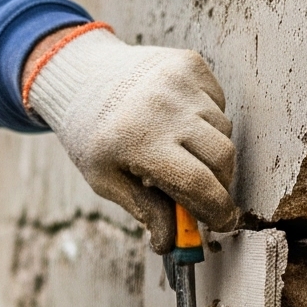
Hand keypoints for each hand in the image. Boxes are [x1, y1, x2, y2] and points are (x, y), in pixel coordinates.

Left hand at [24, 26, 241, 251]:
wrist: (82, 76)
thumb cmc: (92, 134)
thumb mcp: (106, 179)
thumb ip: (145, 210)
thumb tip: (172, 243)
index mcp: (139, 141)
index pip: (198, 184)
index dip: (217, 210)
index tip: (223, 222)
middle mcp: (164, 107)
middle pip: (222, 158)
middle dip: (221, 183)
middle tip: (208, 194)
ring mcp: (180, 81)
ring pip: (224, 130)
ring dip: (211, 150)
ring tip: (181, 151)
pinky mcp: (190, 63)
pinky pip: (219, 102)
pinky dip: (208, 119)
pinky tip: (179, 121)